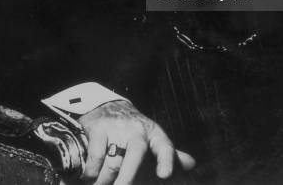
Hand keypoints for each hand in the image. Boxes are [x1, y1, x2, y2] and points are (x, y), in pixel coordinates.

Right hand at [78, 100, 195, 184]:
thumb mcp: (153, 139)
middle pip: (135, 154)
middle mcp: (138, 130)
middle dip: (128, 176)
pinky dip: (92, 172)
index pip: (164, 147)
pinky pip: (96, 157)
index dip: (166, 160)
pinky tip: (90, 176)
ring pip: (112, 164)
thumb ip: (171, 155)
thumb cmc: (134, 131)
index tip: (164, 175)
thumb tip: (192, 165)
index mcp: (155, 135)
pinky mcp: (99, 128)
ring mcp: (118, 128)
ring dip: (105, 181)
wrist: (109, 106)